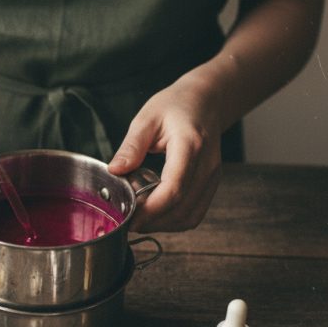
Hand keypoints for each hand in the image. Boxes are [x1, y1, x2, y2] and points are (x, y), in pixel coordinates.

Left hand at [108, 76, 222, 231]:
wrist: (205, 101)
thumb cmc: (175, 106)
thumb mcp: (146, 118)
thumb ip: (131, 146)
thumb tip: (115, 170)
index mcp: (190, 146)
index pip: (174, 188)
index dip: (151, 209)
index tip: (129, 217)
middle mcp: (207, 165)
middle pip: (182, 208)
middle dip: (153, 221)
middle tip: (128, 221)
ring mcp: (212, 177)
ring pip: (190, 216)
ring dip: (163, 225)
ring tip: (139, 218)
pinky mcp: (211, 184)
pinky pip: (195, 213)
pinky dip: (175, 221)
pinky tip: (156, 214)